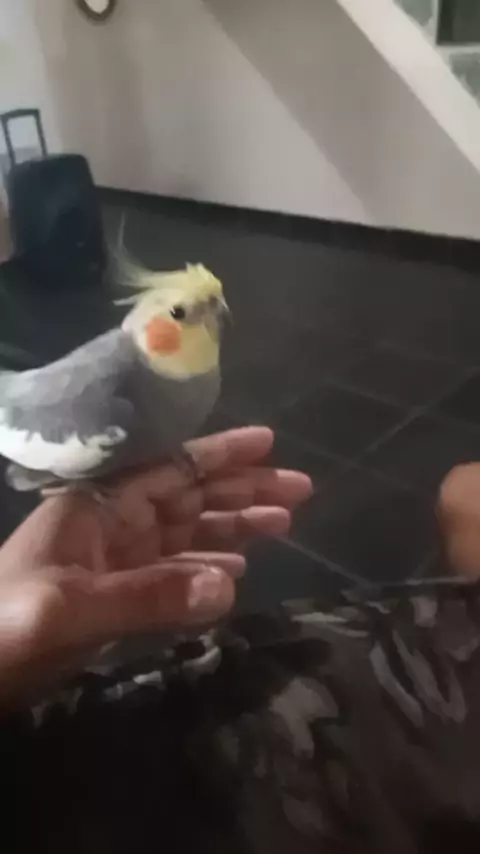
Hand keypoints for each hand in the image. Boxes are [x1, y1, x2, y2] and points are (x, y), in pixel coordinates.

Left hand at [0, 428, 311, 707]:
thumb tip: (234, 584)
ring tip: (284, 524)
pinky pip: (174, 574)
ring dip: (234, 528)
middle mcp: (114, 525)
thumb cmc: (6, 624)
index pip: (172, 470)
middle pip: (190, 497)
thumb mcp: (71, 607)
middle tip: (300, 491)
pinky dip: (207, 570)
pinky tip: (236, 572)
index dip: (221, 455)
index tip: (269, 444)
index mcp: (101, 507)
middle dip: (244, 491)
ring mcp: (116, 562)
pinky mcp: (116, 597)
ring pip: (188, 534)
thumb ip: (148, 596)